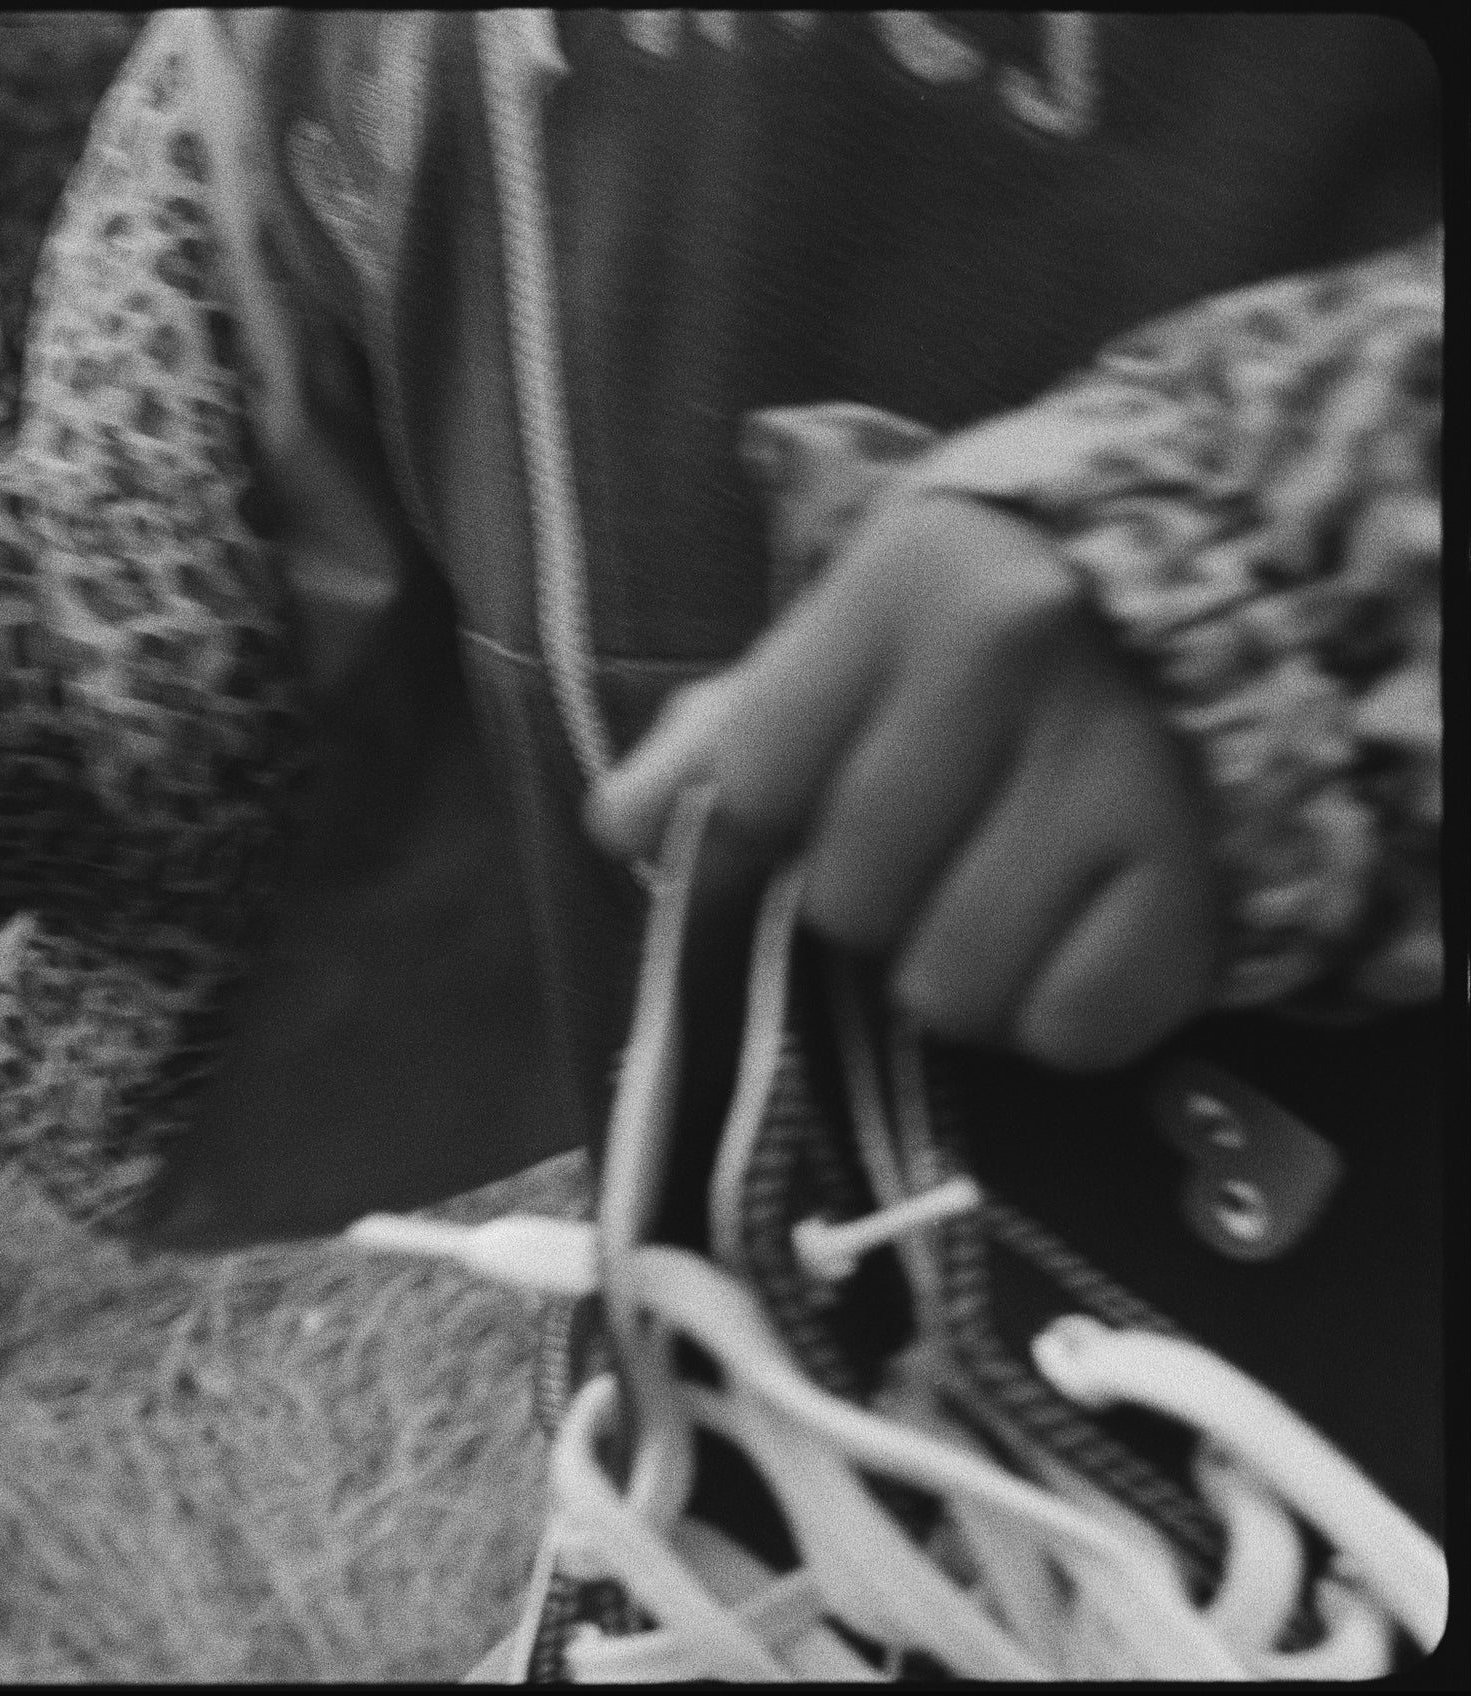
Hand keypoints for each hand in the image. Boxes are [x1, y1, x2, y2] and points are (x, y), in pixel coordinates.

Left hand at [588, 493, 1220, 1071]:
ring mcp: (1125, 767)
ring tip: (1002, 892)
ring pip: (950, 986)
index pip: (754, 785)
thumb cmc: (1008, 605)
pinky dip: (1061, 1010)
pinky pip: (1075, 1026)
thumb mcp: (870, 620)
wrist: (1250, 568)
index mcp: (909, 582)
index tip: (796, 820)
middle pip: (847, 899)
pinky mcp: (1211, 875)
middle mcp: (1019, 656)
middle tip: (931, 845)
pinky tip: (1078, 932)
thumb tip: (616, 825)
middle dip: (866, 902)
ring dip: (957, 972)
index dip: (752, 834)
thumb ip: (737, 722)